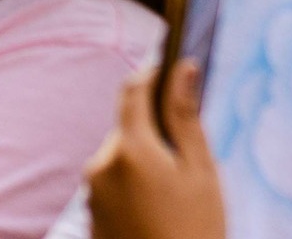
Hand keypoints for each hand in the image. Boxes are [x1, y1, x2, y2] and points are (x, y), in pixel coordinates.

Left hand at [84, 63, 222, 238]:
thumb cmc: (194, 228)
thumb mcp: (200, 169)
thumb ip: (186, 116)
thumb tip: (183, 68)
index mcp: (130, 148)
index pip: (133, 89)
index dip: (154, 74)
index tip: (174, 73)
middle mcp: (101, 165)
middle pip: (129, 126)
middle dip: (156, 130)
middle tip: (189, 159)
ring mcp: (92, 193)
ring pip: (122, 154)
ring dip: (146, 159)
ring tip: (176, 193)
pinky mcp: (91, 215)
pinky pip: (113, 182)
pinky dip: (135, 184)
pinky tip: (159, 209)